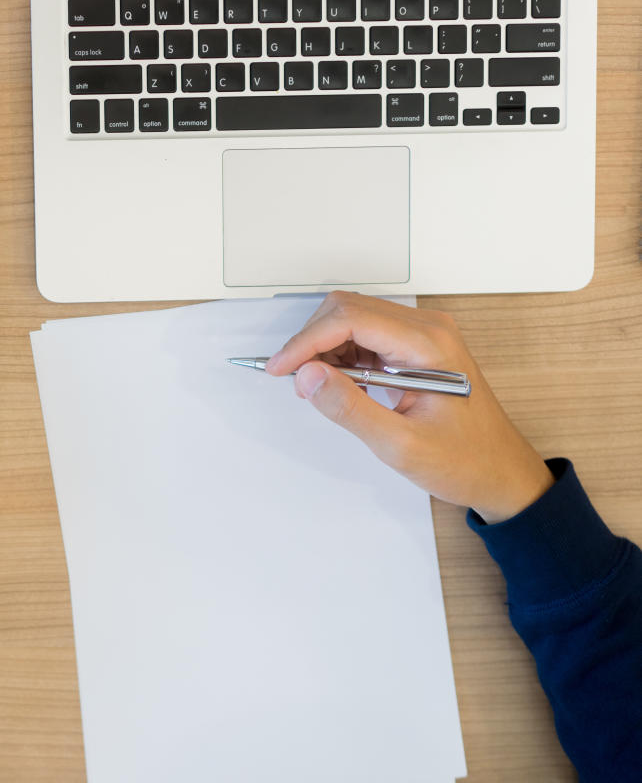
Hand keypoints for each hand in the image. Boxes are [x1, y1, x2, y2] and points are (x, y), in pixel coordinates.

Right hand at [267, 292, 552, 523]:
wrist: (501, 473)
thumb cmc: (464, 461)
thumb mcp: (400, 445)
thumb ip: (350, 408)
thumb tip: (307, 375)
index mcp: (428, 344)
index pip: (351, 319)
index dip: (306, 342)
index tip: (280, 370)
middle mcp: (427, 329)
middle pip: (348, 309)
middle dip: (311, 341)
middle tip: (295, 382)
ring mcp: (422, 336)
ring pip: (352, 319)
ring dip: (323, 348)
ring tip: (315, 389)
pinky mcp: (415, 348)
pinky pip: (365, 336)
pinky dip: (340, 356)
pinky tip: (337, 385)